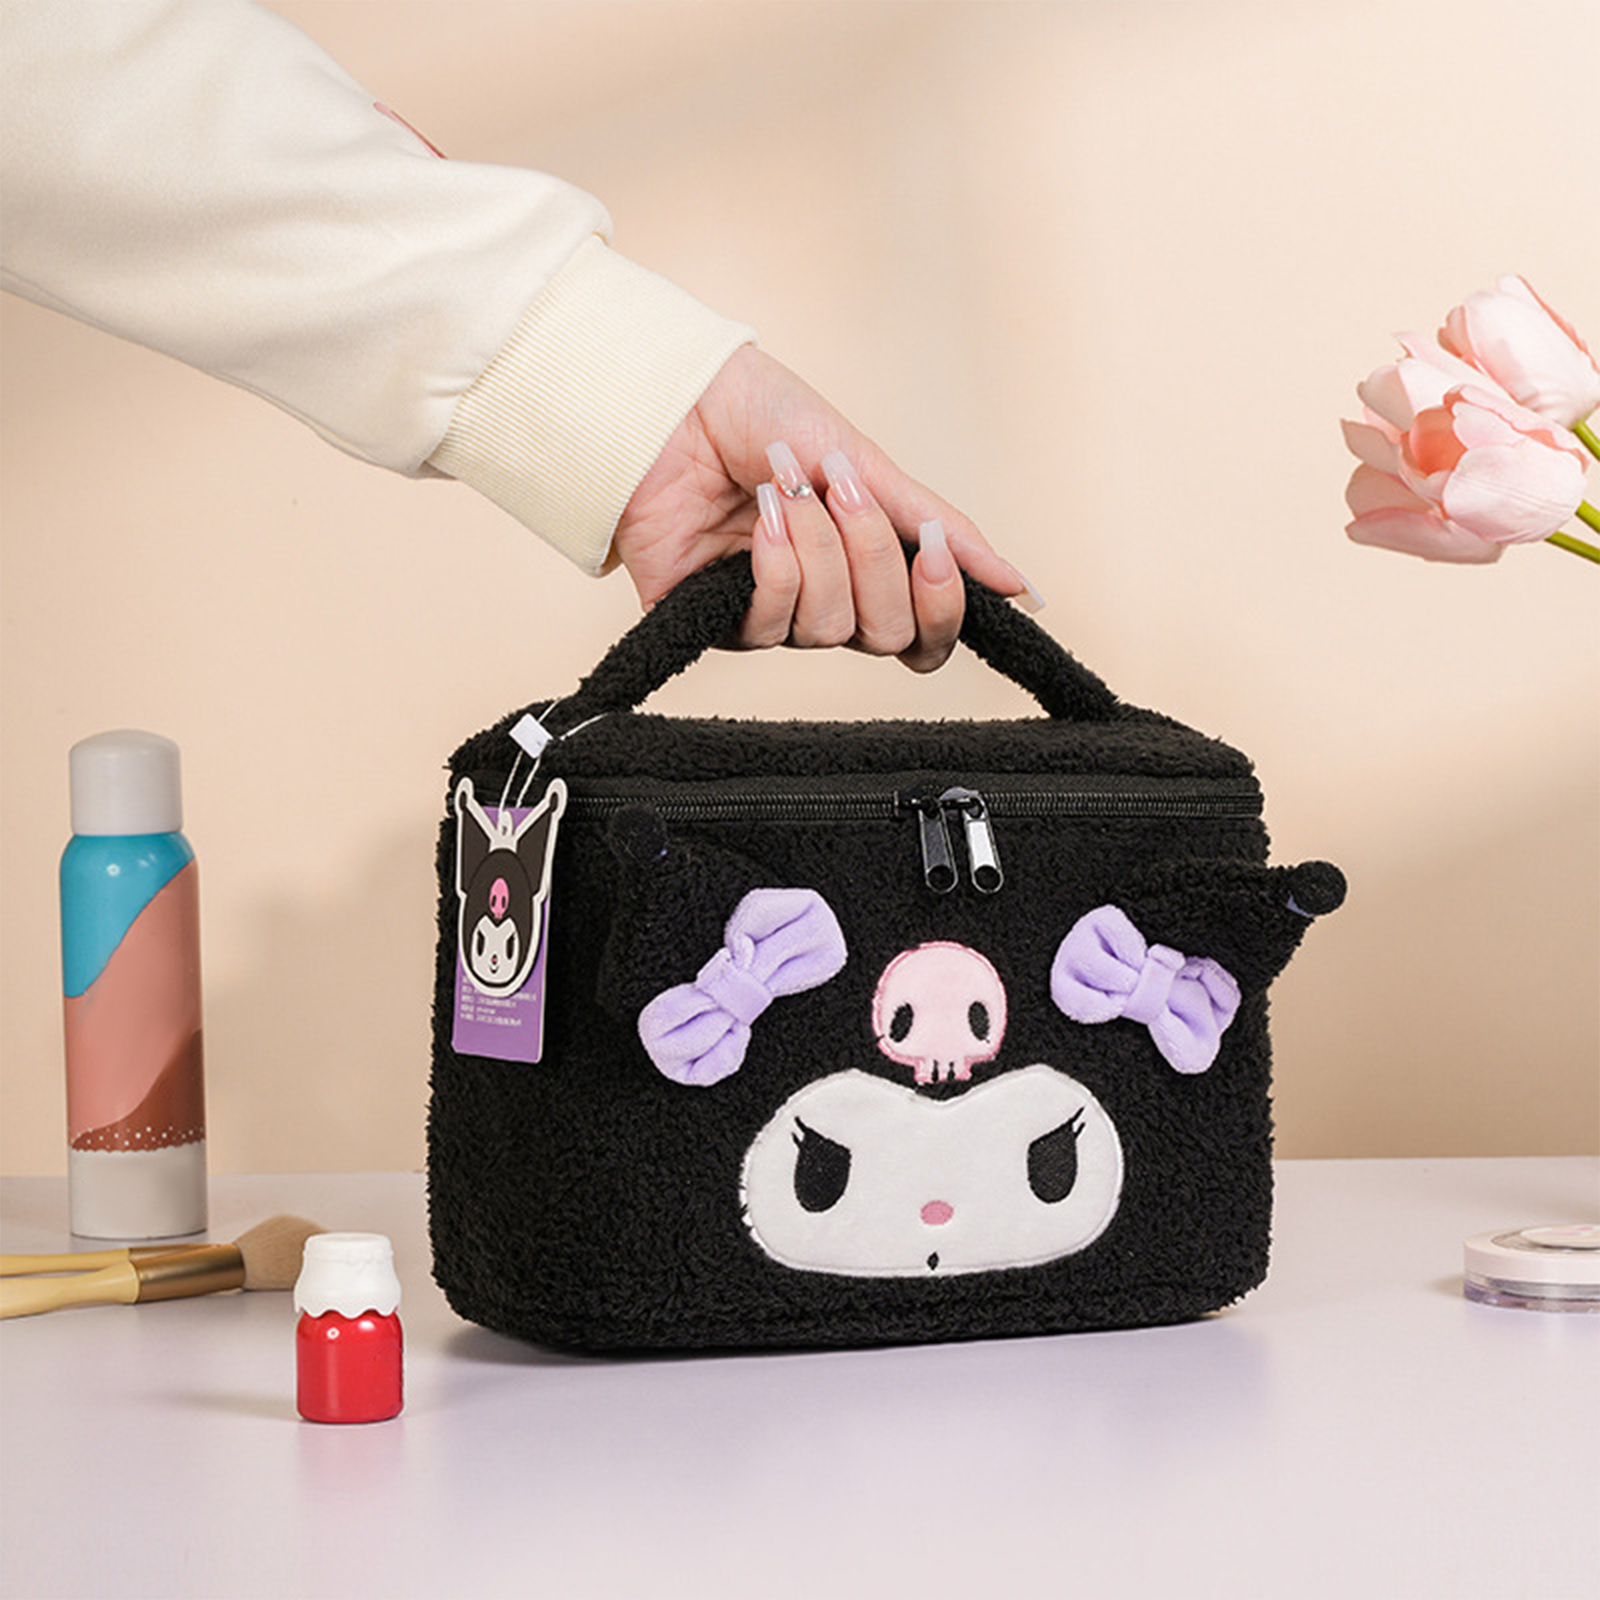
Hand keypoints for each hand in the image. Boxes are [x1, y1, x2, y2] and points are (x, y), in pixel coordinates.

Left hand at [612, 347, 1038, 671]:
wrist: (679, 398)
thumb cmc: (768, 419)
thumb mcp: (872, 464)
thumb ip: (945, 529)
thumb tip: (1022, 589)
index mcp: (870, 570)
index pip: (927, 636)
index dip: (943, 608)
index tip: (934, 551)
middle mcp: (828, 603)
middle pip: (887, 635)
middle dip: (874, 558)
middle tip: (844, 491)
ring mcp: (773, 617)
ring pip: (830, 628)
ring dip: (818, 548)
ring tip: (788, 488)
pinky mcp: (716, 622)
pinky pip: (771, 625)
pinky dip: (775, 564)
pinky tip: (760, 517)